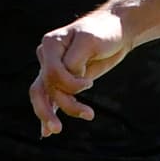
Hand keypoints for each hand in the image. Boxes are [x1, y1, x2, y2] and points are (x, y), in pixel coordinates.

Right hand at [29, 11, 130, 137]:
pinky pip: (52, 98)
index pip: (52, 73)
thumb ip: (73, 61)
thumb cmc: (105, 31)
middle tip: (57, 129)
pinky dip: (50, 112)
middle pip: (41, 88)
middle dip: (47, 110)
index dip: (70, 83)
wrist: (118, 29)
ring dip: (51, 114)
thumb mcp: (89, 41)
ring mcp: (54, 68)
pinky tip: (46, 131)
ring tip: (57, 130)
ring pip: (44, 96)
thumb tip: (64, 83)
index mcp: (51, 43)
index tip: (90, 83)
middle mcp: (48, 56)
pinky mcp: (65, 79)